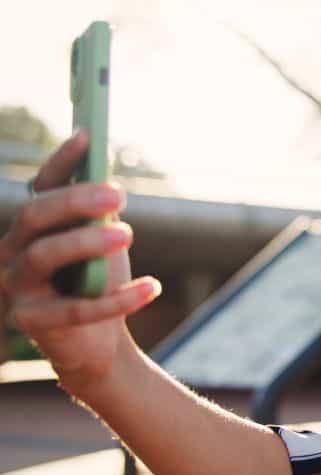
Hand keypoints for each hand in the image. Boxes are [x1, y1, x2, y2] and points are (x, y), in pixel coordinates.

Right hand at [0, 130, 160, 389]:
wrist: (96, 340)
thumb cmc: (97, 279)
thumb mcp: (101, 240)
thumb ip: (99, 212)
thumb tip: (108, 178)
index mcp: (32, 224)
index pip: (42, 185)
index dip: (62, 160)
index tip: (89, 135)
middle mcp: (14, 249)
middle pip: (35, 215)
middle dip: (74, 200)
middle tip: (116, 193)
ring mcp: (17, 286)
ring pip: (43, 256)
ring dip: (87, 242)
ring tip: (128, 235)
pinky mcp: (31, 321)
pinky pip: (73, 309)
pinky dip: (117, 298)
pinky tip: (152, 288)